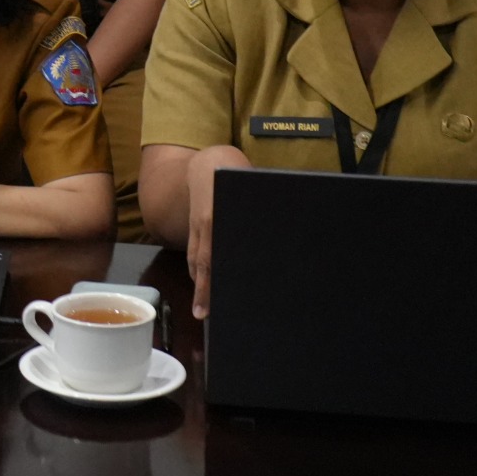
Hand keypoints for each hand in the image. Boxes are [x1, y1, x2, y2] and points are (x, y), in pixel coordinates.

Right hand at [183, 145, 251, 318]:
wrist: (208, 160)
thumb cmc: (237, 176)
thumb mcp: (253, 193)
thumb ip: (260, 217)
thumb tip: (284, 241)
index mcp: (220, 217)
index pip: (218, 255)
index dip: (216, 278)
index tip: (220, 297)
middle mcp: (207, 224)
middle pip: (203, 263)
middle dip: (203, 290)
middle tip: (203, 314)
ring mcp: (197, 226)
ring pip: (196, 260)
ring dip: (198, 284)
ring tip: (201, 308)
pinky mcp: (194, 226)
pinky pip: (192, 251)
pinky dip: (196, 270)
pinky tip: (200, 284)